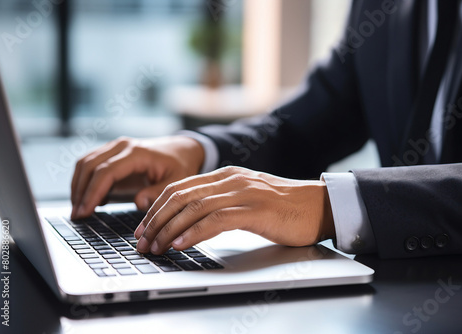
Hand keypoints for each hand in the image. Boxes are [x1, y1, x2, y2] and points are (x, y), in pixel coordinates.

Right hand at [71, 136, 203, 218]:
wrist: (182, 150)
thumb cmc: (180, 166)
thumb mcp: (177, 182)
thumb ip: (158, 193)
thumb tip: (138, 203)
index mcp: (138, 153)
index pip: (106, 171)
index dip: (93, 192)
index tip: (85, 211)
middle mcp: (122, 146)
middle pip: (89, 165)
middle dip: (80, 191)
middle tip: (77, 216)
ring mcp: (115, 147)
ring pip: (85, 162)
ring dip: (77, 186)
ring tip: (78, 210)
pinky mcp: (111, 152)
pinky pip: (89, 164)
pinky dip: (83, 181)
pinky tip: (88, 200)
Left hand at [134, 166, 334, 253]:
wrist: (319, 206)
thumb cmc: (282, 207)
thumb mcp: (245, 198)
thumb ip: (220, 203)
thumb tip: (189, 221)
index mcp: (225, 175)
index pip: (179, 188)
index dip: (155, 208)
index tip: (143, 229)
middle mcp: (230, 180)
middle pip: (180, 196)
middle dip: (156, 220)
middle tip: (143, 241)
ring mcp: (243, 193)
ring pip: (194, 207)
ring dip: (169, 229)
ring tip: (156, 247)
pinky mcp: (255, 209)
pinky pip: (217, 220)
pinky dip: (195, 233)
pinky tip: (182, 245)